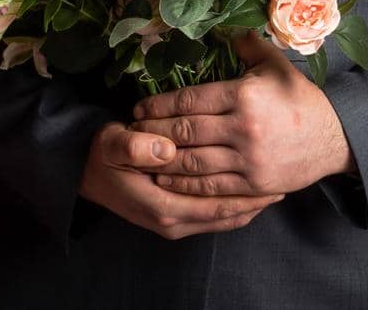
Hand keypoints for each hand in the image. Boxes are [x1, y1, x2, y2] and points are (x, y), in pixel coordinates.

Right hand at [78, 121, 285, 238]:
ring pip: (221, 219)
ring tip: (275, 187)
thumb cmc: (102, 154)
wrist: (83, 172)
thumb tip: (165, 149)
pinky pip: (211, 217)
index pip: (215, 206)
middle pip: (224, 216)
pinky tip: (248, 193)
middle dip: (255, 201)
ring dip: (247, 205)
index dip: (246, 195)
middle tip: (285, 183)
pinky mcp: (173, 218)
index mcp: (161, 205)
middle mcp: (171, 221)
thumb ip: (136, 146)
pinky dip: (232, 207)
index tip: (273, 179)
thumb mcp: (112, 144)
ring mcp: (172, 223)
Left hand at [129, 31, 354, 197]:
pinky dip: (184, 185)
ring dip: (163, 160)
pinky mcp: (253, 184)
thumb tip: (225, 25)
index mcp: (245, 95)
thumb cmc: (301, 99)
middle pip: (186, 131)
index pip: (191, 99)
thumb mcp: (277, 65)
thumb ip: (248, 44)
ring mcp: (248, 159)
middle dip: (154, 132)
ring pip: (194, 162)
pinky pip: (211, 186)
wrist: (334, 138)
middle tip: (131, 132)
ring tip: (141, 156)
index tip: (140, 108)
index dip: (160, 105)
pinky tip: (166, 179)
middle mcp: (243, 128)